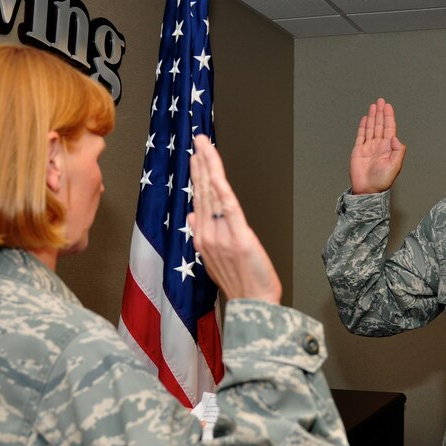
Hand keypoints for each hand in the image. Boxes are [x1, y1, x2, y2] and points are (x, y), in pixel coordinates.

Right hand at [188, 135, 281, 303]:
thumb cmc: (239, 283)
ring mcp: (221, 236)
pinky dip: (220, 187)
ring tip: (204, 145)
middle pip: (202, 192)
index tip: (196, 155)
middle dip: (200, 163)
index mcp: (201, 238)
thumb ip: (203, 235)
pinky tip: (215, 171)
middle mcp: (207, 234)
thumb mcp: (214, 259)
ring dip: (208, 167)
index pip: (197, 199)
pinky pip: (227, 208)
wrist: (253, 304)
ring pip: (212, 194)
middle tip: (199, 140)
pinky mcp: (239, 238)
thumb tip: (192, 215)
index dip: (197, 175)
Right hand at [350, 98, 405, 193]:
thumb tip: (395, 137)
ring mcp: (368, 147)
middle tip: (381, 101)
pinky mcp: (358, 150)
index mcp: (388, 148)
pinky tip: (365, 118)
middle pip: (380, 125)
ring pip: (371, 128)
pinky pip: (361, 135)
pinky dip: (363, 126)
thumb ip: (398, 151)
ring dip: (372, 117)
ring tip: (373, 106)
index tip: (388, 106)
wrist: (368, 189)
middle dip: (381, 113)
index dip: (389, 117)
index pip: (389, 128)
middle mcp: (379, 145)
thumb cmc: (382, 180)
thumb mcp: (395, 166)